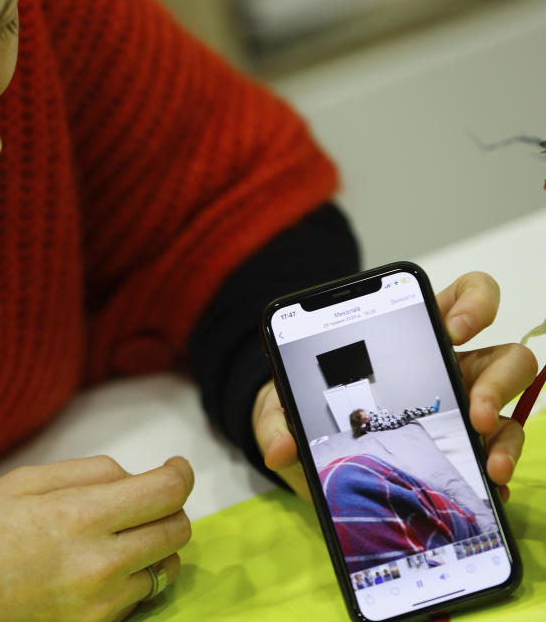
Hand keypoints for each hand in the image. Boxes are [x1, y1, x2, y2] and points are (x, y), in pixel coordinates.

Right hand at [0, 456, 193, 621]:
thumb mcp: (29, 479)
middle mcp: (99, 564)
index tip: (174, 469)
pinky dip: (129, 582)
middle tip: (142, 504)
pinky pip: (138, 602)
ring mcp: (99, 605)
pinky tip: (96, 573)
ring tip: (112, 542)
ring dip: (149, 550)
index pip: (166, 492)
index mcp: (80, 514)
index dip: (180, 474)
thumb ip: (94, 472)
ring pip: (162, 569)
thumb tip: (139, 477)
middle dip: (168, 510)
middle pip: (176, 531)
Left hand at [252, 271, 537, 502]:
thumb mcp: (283, 408)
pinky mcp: (460, 451)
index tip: (454, 327)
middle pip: (503, 356)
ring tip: (488, 461)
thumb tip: (279, 448)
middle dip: (499, 378)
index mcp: (410, 339)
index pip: (460, 298)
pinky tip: (488, 487)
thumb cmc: (306, 412)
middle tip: (475, 408)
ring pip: (509, 407)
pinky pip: (496, 454)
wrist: (305, 454)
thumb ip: (276, 420)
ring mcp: (459, 411)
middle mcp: (447, 369)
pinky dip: (497, 470)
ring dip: (506, 434)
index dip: (471, 302)